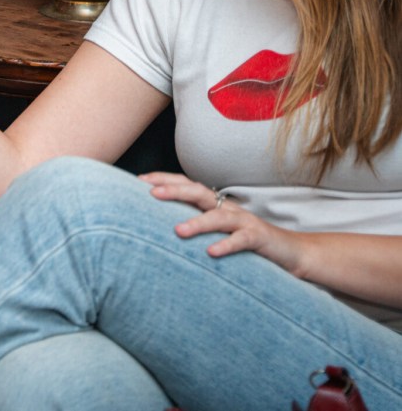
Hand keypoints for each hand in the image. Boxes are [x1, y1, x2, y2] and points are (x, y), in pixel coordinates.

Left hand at [140, 171, 303, 271]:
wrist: (292, 253)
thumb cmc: (246, 241)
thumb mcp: (217, 231)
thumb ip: (194, 223)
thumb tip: (160, 226)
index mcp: (215, 204)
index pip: (187, 185)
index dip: (164, 180)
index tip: (139, 180)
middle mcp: (227, 208)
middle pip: (199, 193)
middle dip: (174, 191)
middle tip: (152, 194)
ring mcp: (244, 222)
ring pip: (218, 217)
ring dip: (197, 223)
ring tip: (178, 231)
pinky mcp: (259, 239)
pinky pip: (241, 241)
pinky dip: (226, 245)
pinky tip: (211, 252)